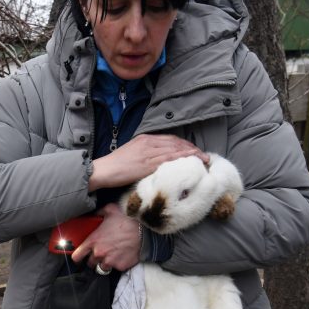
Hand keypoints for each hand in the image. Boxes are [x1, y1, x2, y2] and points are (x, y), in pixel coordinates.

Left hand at [72, 203, 140, 271]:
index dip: (77, 257)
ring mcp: (109, 261)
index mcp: (93, 241)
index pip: (77, 256)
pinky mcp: (120, 266)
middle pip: (90, 263)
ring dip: (104, 263)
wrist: (144, 231)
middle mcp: (99, 253)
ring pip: (102, 268)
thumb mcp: (110, 210)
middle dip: (93, 259)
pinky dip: (117, 264)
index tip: (79, 256)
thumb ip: (99, 213)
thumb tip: (96, 213)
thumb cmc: (126, 220)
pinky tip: (122, 255)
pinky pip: (115, 268)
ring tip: (111, 256)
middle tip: (100, 253)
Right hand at [89, 134, 208, 190]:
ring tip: (203, 159)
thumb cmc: (116, 165)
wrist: (104, 170)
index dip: (185, 144)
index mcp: (145, 138)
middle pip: (176, 143)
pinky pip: (169, 159)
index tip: (194, 150)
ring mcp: (148, 152)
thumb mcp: (133, 153)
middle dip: (192, 148)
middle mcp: (149, 142)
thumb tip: (159, 159)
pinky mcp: (147, 163)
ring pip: (175, 150)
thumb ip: (146, 153)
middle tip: (204, 155)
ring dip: (192, 154)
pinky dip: (182, 159)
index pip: (170, 139)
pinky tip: (191, 161)